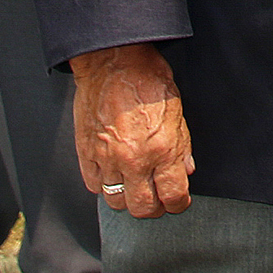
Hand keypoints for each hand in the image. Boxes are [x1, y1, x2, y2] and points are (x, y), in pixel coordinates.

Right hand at [70, 44, 193, 218]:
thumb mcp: (178, 111)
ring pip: (116, 201)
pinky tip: (115, 176)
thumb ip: (182, 146)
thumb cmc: (150, 82)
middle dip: (154, 209)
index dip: (179, 204)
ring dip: (128, 199)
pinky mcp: (86, 153)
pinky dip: (105, 186)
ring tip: (136, 188)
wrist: (114, 62)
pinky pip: (94, 185)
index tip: (179, 202)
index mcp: (163, 150)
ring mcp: (107, 159)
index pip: (173, 196)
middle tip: (159, 200)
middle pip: (143, 208)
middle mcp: (134, 160)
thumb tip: (185, 171)